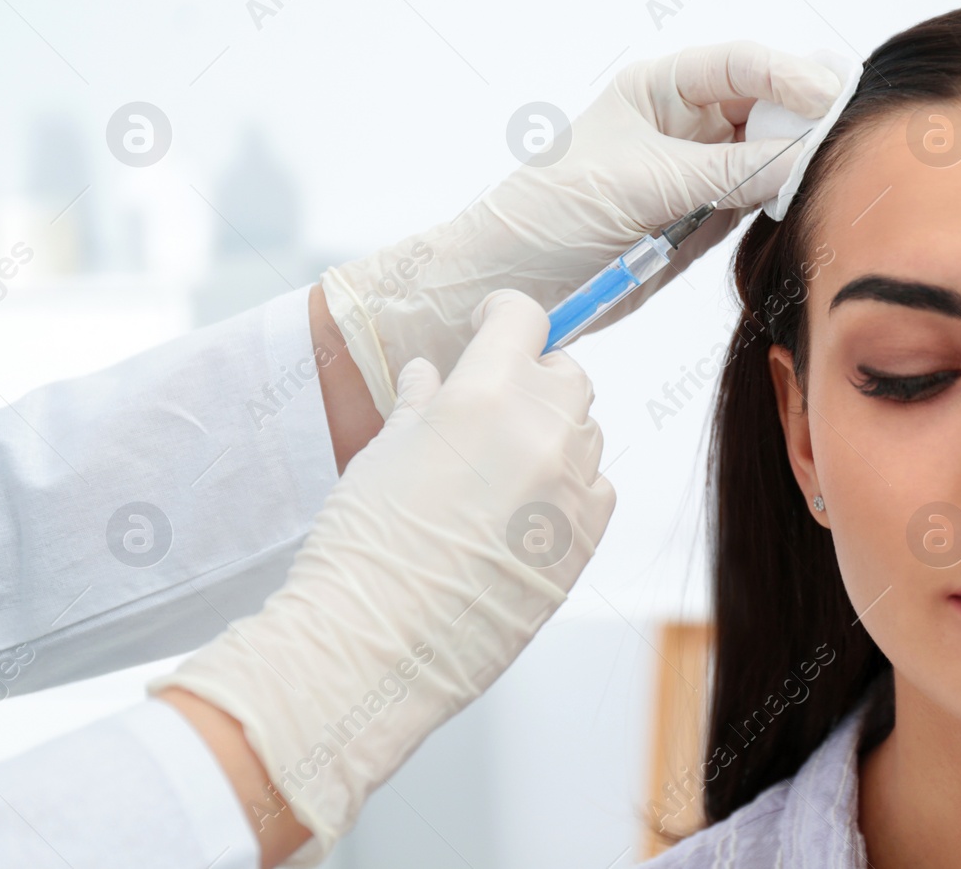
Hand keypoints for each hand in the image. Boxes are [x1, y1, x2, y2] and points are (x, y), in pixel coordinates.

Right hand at [152, 290, 613, 864]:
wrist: (376, 644)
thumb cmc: (363, 547)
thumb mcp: (381, 454)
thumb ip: (421, 404)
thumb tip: (434, 375)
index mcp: (484, 394)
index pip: (524, 318)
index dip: (505, 316)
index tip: (491, 326)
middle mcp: (541, 431)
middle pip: (566, 373)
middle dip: (536, 376)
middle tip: (497, 402)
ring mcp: (571, 486)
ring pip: (586, 431)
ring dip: (555, 433)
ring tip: (503, 467)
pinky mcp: (586, 538)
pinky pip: (597, 488)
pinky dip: (572, 486)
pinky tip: (528, 509)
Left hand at [321, 40, 845, 414]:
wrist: (513, 281)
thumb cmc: (551, 212)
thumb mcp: (640, 184)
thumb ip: (722, 173)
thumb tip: (799, 161)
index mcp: (662, 89)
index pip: (742, 66)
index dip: (791, 76)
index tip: (830, 97)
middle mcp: (689, 123)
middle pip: (770, 105)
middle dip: (810, 115)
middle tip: (851, 135)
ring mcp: (703, 171)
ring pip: (774, 154)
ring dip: (805, 160)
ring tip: (843, 170)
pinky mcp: (708, 219)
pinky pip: (763, 200)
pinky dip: (789, 201)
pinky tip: (813, 202)